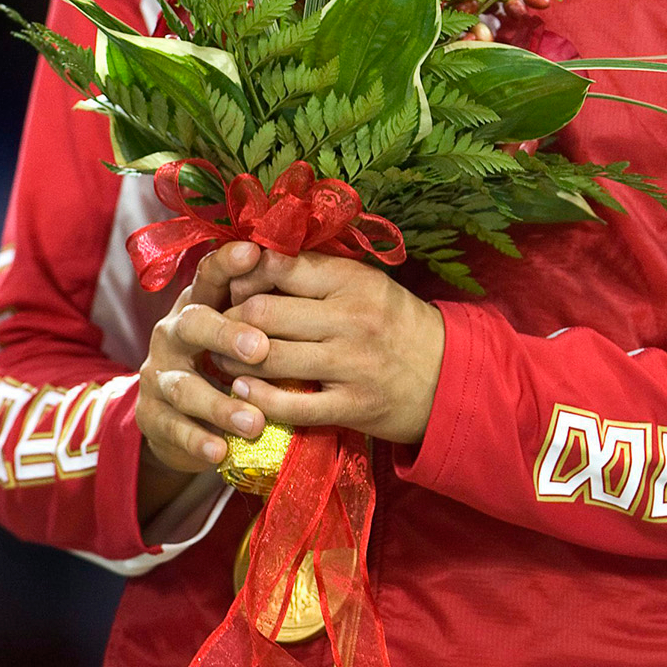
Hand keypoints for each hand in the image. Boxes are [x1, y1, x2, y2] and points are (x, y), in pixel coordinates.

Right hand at [135, 240, 274, 519]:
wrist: (179, 417)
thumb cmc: (228, 361)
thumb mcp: (244, 331)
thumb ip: (267, 309)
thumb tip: (306, 276)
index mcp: (199, 303)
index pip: (210, 275)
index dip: (228, 262)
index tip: (252, 251)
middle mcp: (173, 332)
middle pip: (193, 324)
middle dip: (225, 333)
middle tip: (260, 348)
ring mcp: (159, 375)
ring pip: (184, 386)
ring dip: (219, 405)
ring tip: (255, 421)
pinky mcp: (152, 415)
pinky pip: (174, 428)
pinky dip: (197, 441)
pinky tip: (220, 451)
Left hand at [216, 250, 445, 444]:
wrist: (447, 376)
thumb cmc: (395, 323)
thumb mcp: (366, 283)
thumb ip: (317, 272)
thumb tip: (257, 259)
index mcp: (351, 279)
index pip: (278, 266)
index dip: (244, 275)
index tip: (234, 286)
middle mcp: (349, 318)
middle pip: (263, 313)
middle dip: (228, 321)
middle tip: (219, 326)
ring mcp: (350, 364)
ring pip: (268, 358)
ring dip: (234, 360)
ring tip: (223, 357)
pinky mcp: (351, 406)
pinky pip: (290, 405)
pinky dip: (258, 399)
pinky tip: (244, 391)